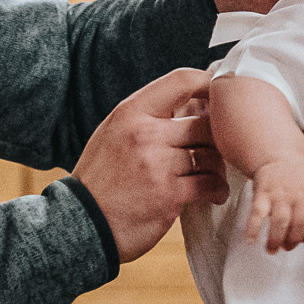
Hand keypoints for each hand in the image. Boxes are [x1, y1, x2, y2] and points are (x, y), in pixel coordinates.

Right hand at [72, 69, 224, 261]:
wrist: (81, 222)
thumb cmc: (99, 180)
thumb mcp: (113, 134)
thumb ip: (146, 118)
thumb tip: (189, 107)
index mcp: (131, 112)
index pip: (181, 81)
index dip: (207, 85)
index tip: (218, 98)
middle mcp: (145, 133)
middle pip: (205, 123)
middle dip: (218, 137)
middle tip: (221, 148)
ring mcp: (158, 164)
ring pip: (211, 155)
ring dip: (218, 167)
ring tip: (215, 175)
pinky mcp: (170, 195)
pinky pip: (209, 184)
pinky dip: (217, 189)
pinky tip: (214, 193)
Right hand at [244, 155, 303, 251]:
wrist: (280, 154)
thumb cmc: (302, 174)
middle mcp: (300, 193)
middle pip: (300, 224)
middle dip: (294, 241)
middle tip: (287, 247)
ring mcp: (280, 193)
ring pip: (280, 221)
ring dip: (275, 240)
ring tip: (272, 249)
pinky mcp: (262, 192)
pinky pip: (257, 213)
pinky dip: (252, 229)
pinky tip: (250, 241)